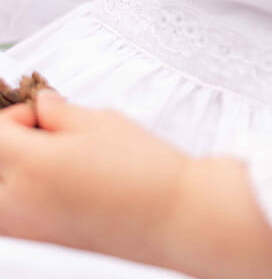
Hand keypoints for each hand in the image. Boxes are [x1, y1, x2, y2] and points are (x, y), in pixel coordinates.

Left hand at [0, 91, 189, 267]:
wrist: (172, 216)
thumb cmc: (143, 168)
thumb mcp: (101, 121)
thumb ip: (59, 112)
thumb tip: (41, 106)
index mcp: (31, 165)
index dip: (17, 116)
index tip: (43, 116)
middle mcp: (18, 203)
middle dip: (13, 145)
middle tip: (49, 137)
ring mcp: (27, 231)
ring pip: (0, 196)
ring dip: (15, 173)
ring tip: (55, 162)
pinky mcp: (41, 246)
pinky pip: (13, 217)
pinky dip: (24, 198)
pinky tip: (61, 187)